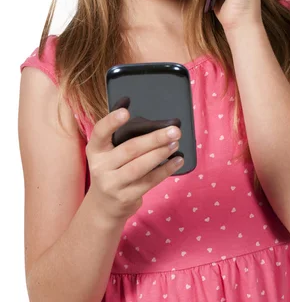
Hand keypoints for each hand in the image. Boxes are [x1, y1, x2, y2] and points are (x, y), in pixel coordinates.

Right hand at [85, 98, 183, 223]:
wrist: (104, 206)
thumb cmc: (111, 169)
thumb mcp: (107, 151)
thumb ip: (118, 130)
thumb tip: (127, 100)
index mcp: (95, 149)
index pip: (99, 133)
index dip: (111, 121)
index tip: (126, 111)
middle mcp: (100, 167)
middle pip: (129, 149)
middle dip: (154, 139)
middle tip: (174, 130)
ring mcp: (112, 184)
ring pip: (140, 167)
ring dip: (161, 154)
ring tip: (176, 143)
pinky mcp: (126, 197)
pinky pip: (149, 181)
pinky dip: (165, 170)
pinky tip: (177, 160)